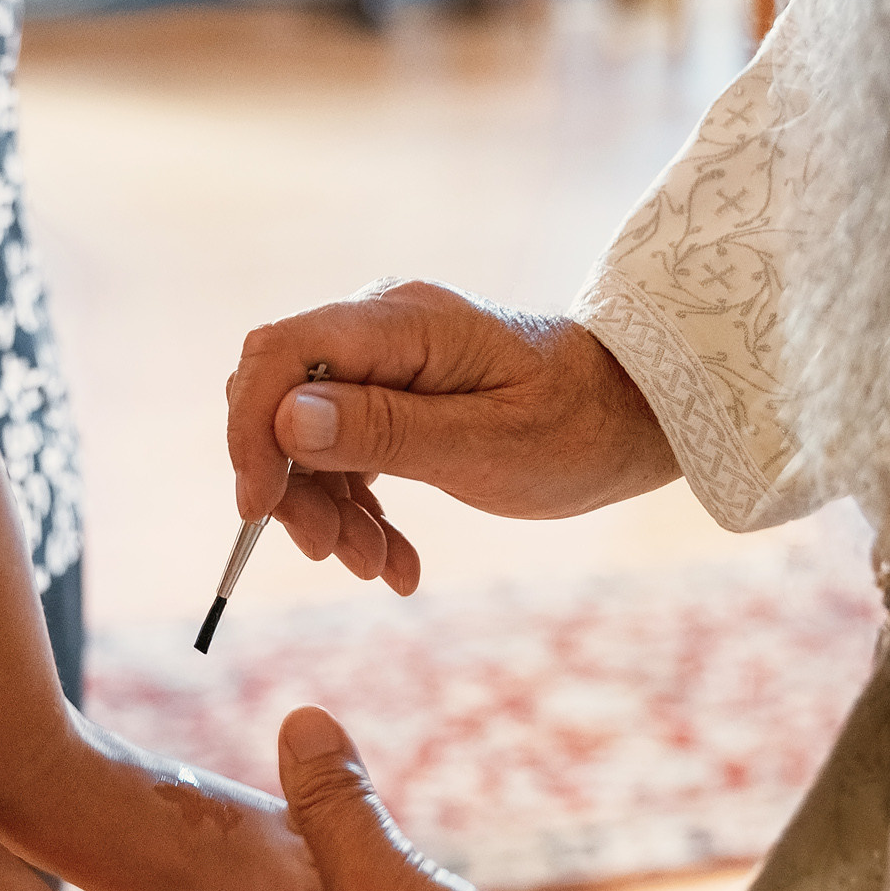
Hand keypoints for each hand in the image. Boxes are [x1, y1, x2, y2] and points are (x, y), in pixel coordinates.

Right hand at [225, 279, 679, 591]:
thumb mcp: (487, 445)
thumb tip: (286, 420)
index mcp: (403, 322)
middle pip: (281, 397)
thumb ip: (384, 430)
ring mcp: (385, 361)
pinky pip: (343, 450)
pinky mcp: (393, 395)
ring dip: (328, 510)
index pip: (281, 354)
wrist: (637, 415)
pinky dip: (357, 508)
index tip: (260, 508)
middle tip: (334, 555)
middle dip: (292, 485)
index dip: (252, 428)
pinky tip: (395, 559)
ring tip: (379, 568)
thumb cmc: (578, 427)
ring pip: (306, 435)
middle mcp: (381, 328)